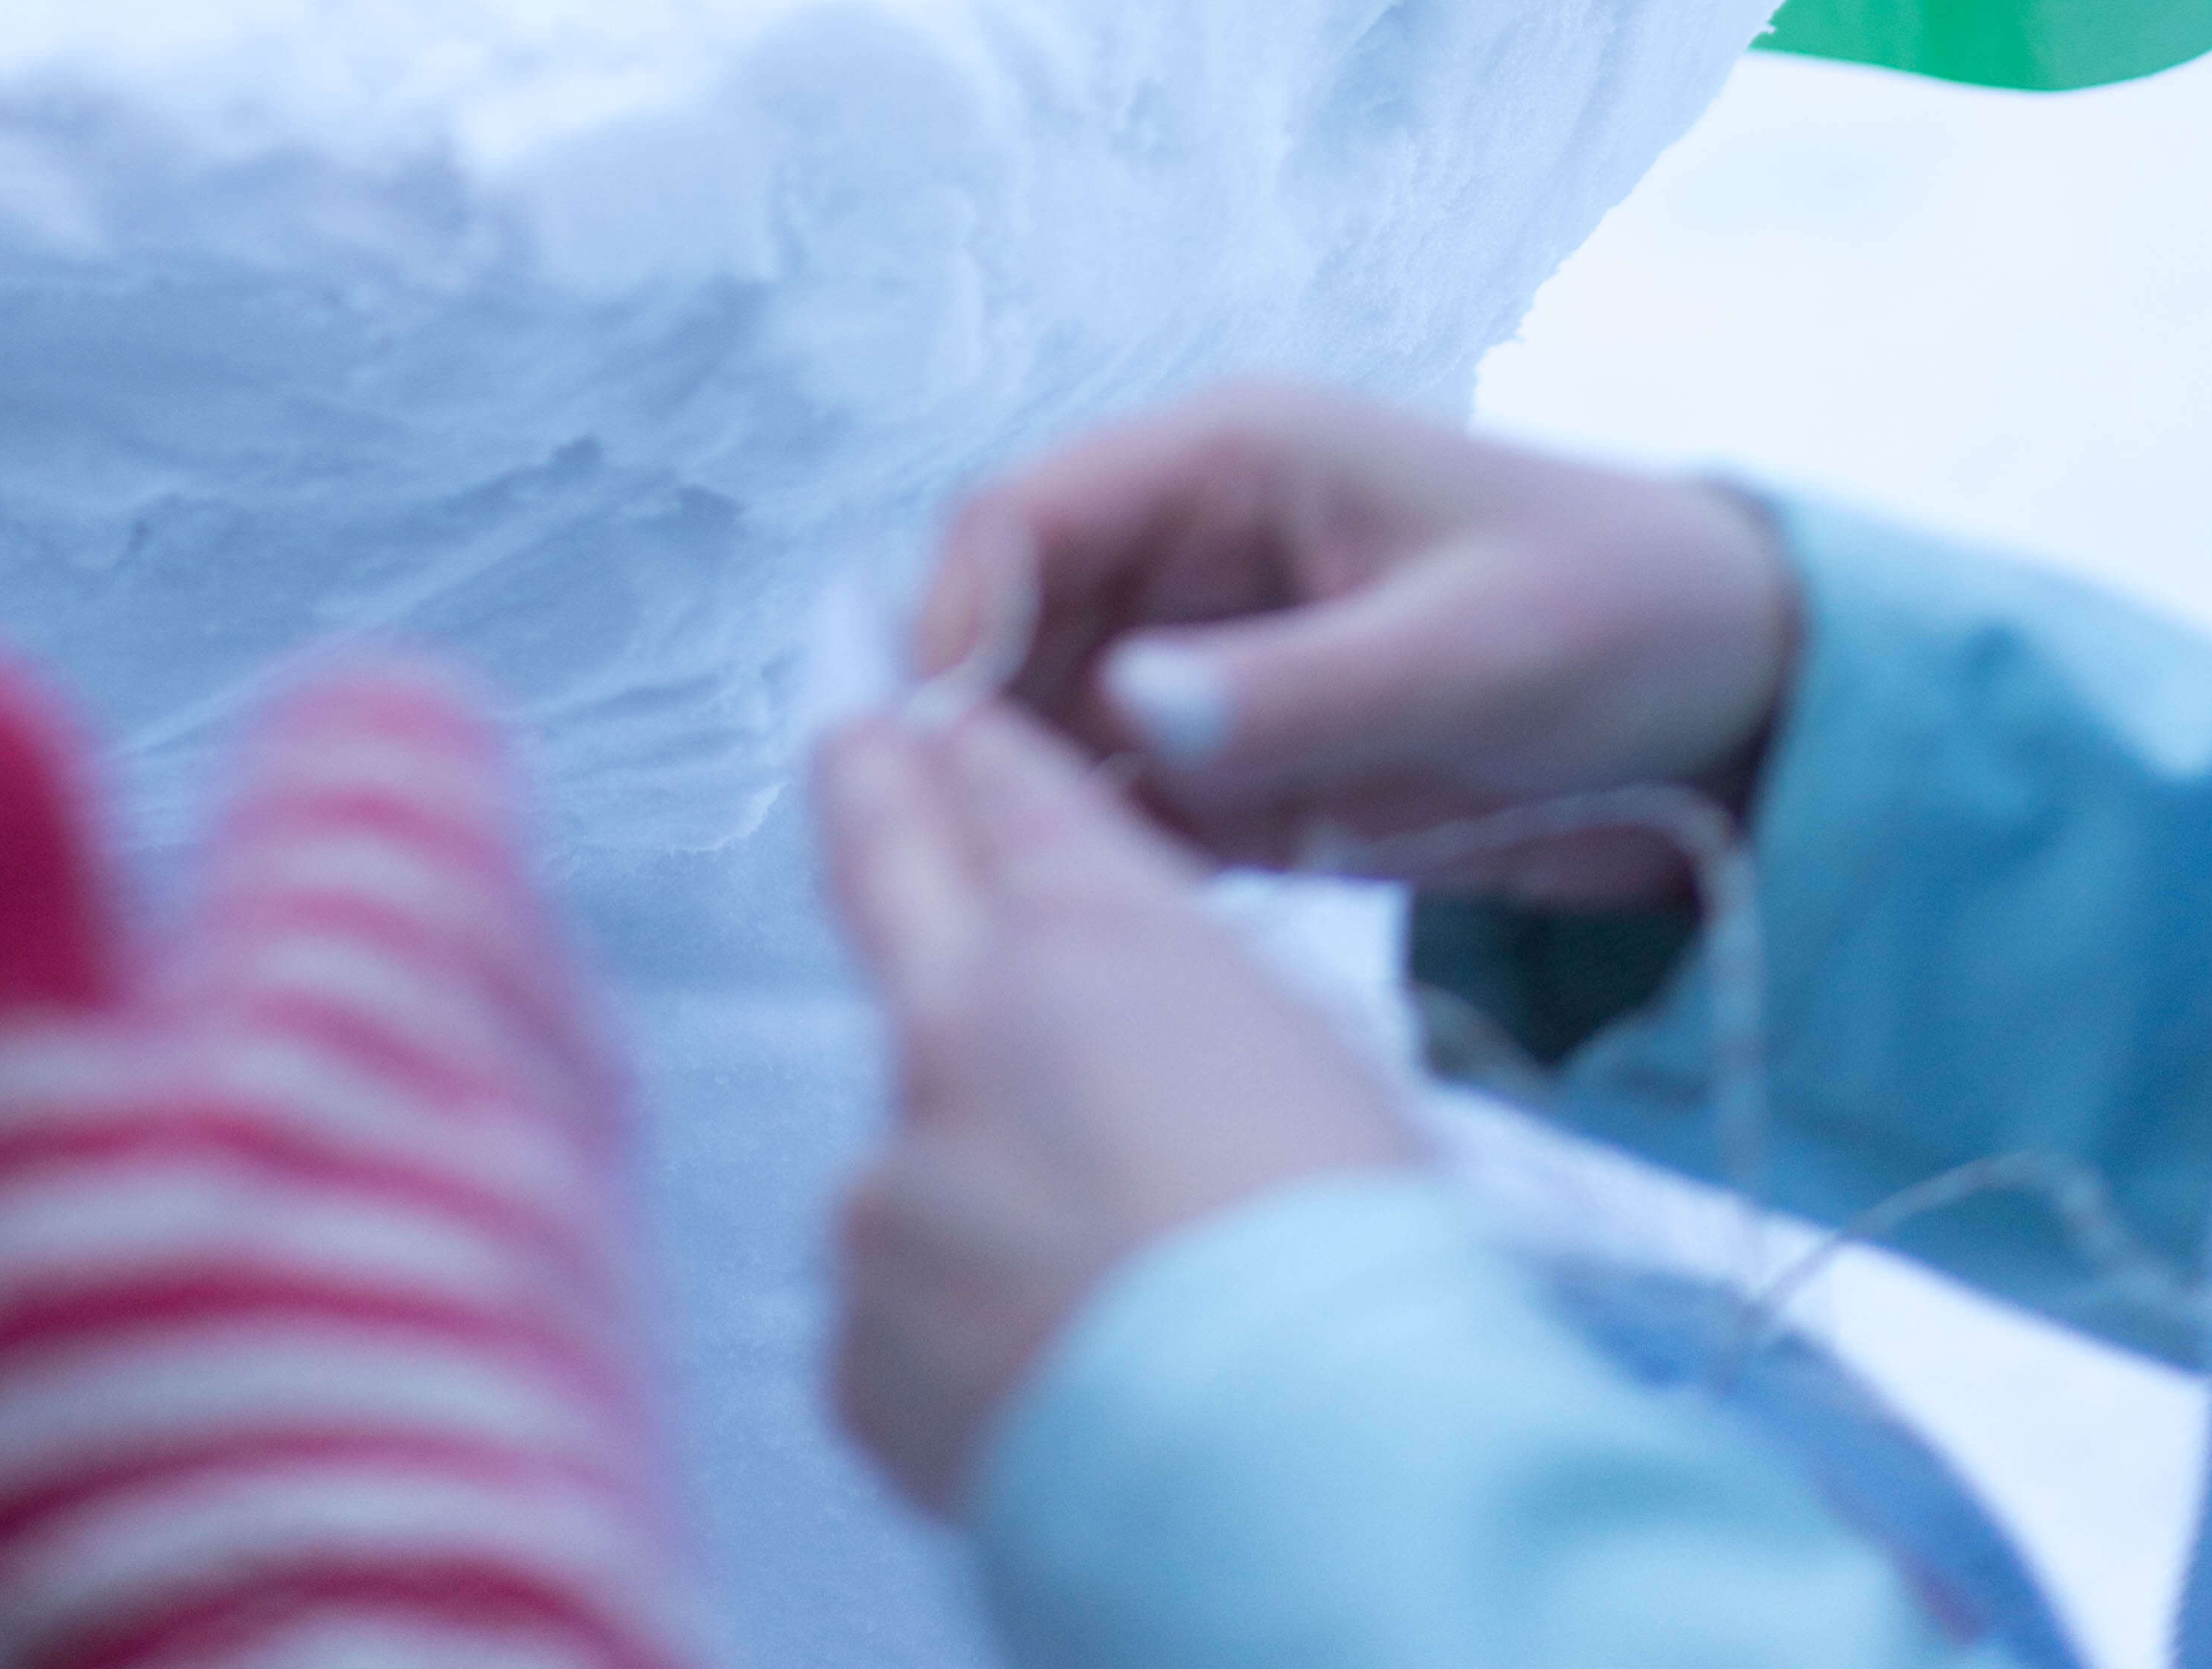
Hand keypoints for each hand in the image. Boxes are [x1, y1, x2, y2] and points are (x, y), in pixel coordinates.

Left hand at [817, 700, 1413, 1512]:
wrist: (1305, 1479)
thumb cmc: (1356, 1267)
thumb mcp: (1302, 1055)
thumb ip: (1169, 992)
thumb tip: (1112, 1004)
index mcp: (1086, 934)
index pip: (1000, 791)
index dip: (968, 757)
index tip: (933, 731)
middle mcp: (956, 1026)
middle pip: (887, 871)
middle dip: (871, 795)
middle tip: (855, 752)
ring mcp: (891, 1180)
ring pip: (914, 1152)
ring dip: (974, 1194)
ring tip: (1104, 1301)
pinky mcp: (861, 1333)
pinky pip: (900, 1313)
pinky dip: (963, 1341)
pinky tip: (1061, 1389)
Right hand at [916, 378, 1800, 904]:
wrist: (1748, 704)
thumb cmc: (1623, 619)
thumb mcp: (1472, 651)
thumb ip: (1299, 687)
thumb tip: (1124, 711)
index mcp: (1227, 462)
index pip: (1023, 518)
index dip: (959, 621)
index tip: (936, 755)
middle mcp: (1192, 553)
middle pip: (1016, 631)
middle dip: (979, 736)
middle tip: (966, 872)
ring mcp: (1215, 662)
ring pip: (1057, 730)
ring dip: (1035, 812)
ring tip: (1029, 922)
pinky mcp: (1250, 763)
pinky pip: (1135, 808)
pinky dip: (1110, 863)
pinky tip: (1104, 938)